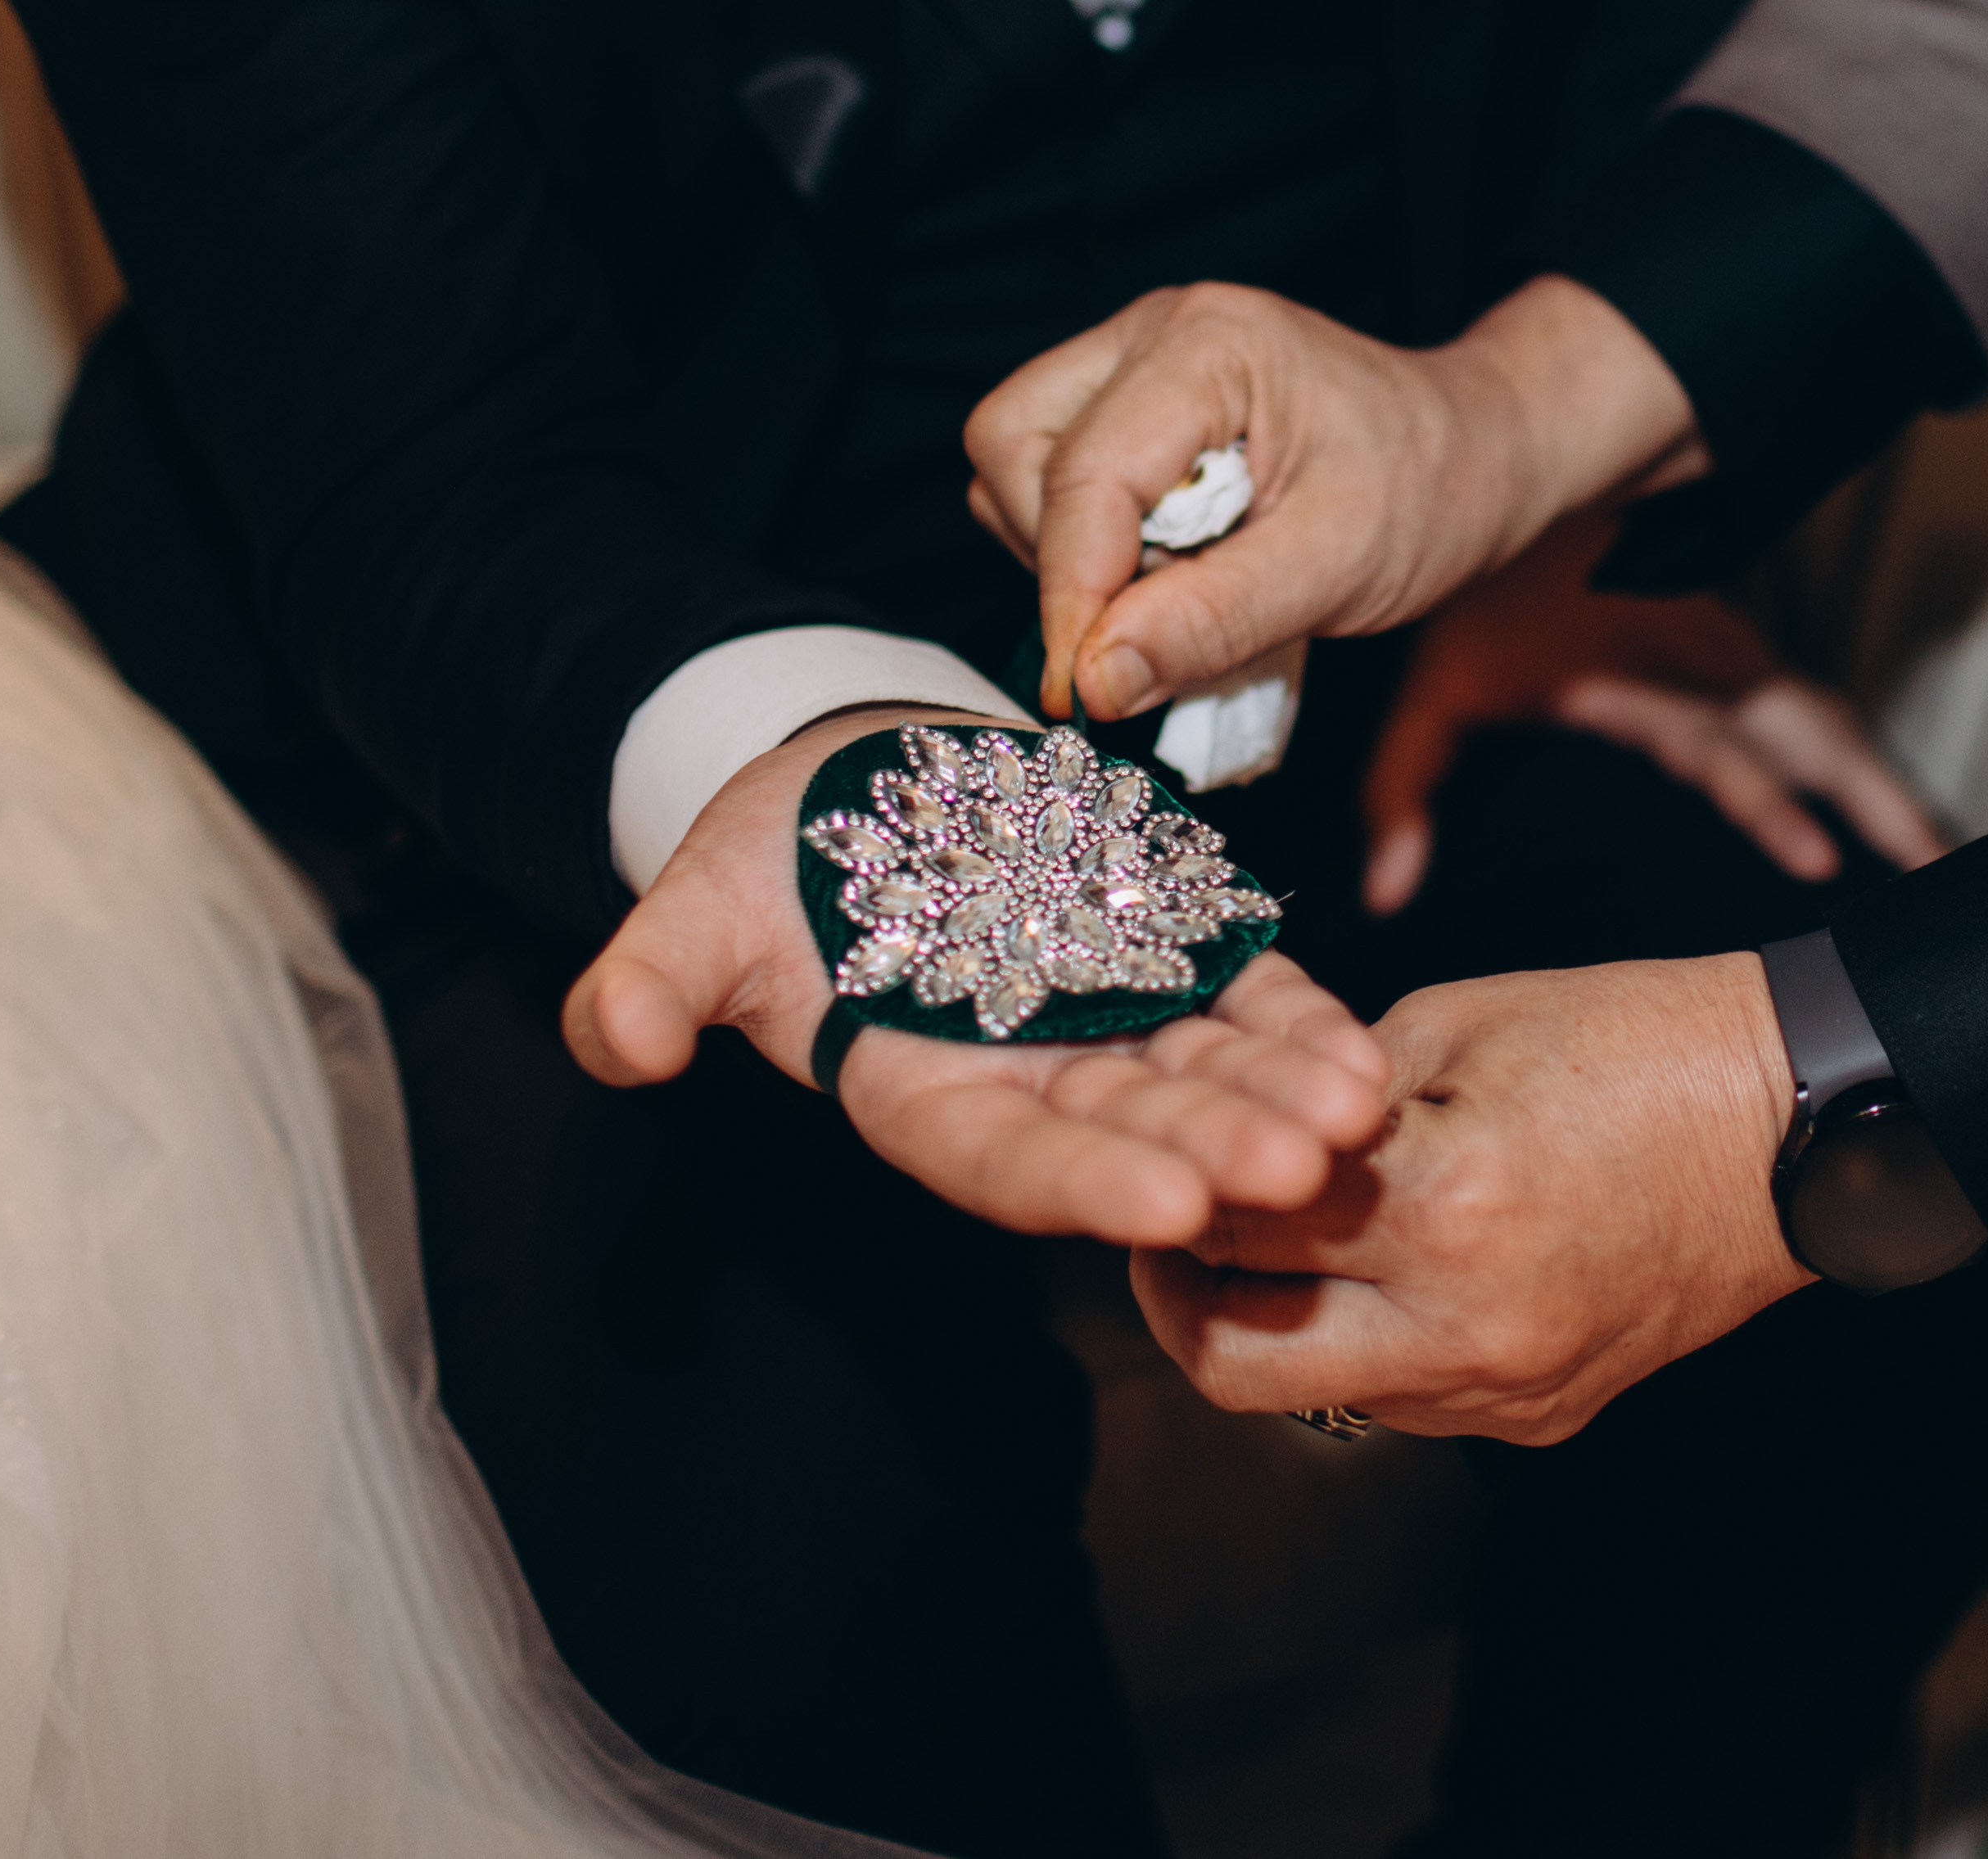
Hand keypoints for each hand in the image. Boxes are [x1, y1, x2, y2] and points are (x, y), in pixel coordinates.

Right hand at [563, 706, 1391, 1246]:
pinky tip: (1364, 1054)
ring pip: (1206, 1075)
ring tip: (1363, 1113)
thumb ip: (655, 984)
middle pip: (1133, 1133)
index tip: (1171, 1208)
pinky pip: (1243, 999)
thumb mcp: (693, 912)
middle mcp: (1028, 1079)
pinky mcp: (1164, 956)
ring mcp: (1105, 1022)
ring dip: (1285, 1098)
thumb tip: (623, 1045)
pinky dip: (1300, 1025)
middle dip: (1221, 1152)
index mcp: (922, 1095)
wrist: (854, 778)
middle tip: (1309, 1172)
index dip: (1087, 1185)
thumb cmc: (765, 857)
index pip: (1010, 1161)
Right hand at [963, 276, 1699, 727]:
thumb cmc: (1429, 490)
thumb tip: (1094, 679)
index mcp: (1207, 345)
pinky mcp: (1133, 403)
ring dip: (1068, 551)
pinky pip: (1052, 477)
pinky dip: (1088, 543)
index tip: (1088, 692)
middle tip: (1152, 619)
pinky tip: (1171, 568)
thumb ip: (1213, 620)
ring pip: (1015, 461)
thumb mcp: (1338, 568)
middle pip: (1011, 445)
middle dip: (1058, 554)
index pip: (1081, 475)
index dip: (1071, 594)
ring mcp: (1135, 360)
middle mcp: (1153, 333)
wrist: (1478, 451)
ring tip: (1178, 588)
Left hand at [1131, 954, 1816, 1444]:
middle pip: (1236, 1363)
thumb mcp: (1458, 1021)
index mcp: (1443, 1203)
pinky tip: (1387, 1268)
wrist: (1800, 1120)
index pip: (1229, 1225)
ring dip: (1277, 1323)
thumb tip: (1228, 1122)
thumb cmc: (1638, 1040)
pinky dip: (1371, 1340)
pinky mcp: (1543, 1414)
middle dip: (1176, 1298)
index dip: (1166, 1183)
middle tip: (1171, 1233)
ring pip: (1317, 1394)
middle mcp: (1466, 1324)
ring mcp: (1508, 1386)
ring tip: (1278, 1242)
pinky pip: (1409, 1399)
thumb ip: (1327, 1088)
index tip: (1149, 1150)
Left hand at [1361, 514, 1943, 911]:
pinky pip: (1814, 705)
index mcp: (1640, 680)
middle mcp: (1703, 665)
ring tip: (1939, 855)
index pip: (1720, 753)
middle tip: (1934, 867)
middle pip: (1810, 736)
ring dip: (1883, 785)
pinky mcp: (1740, 648)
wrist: (1519, 481)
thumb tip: (1382, 890)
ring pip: (1826, 721)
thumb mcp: (1433, 686)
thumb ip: (1404, 788)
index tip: (1817, 859)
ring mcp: (1732, 653)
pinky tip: (1891, 804)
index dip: (1770, 806)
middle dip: (1877, 802)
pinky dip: (1859, 754)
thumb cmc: (1479, 594)